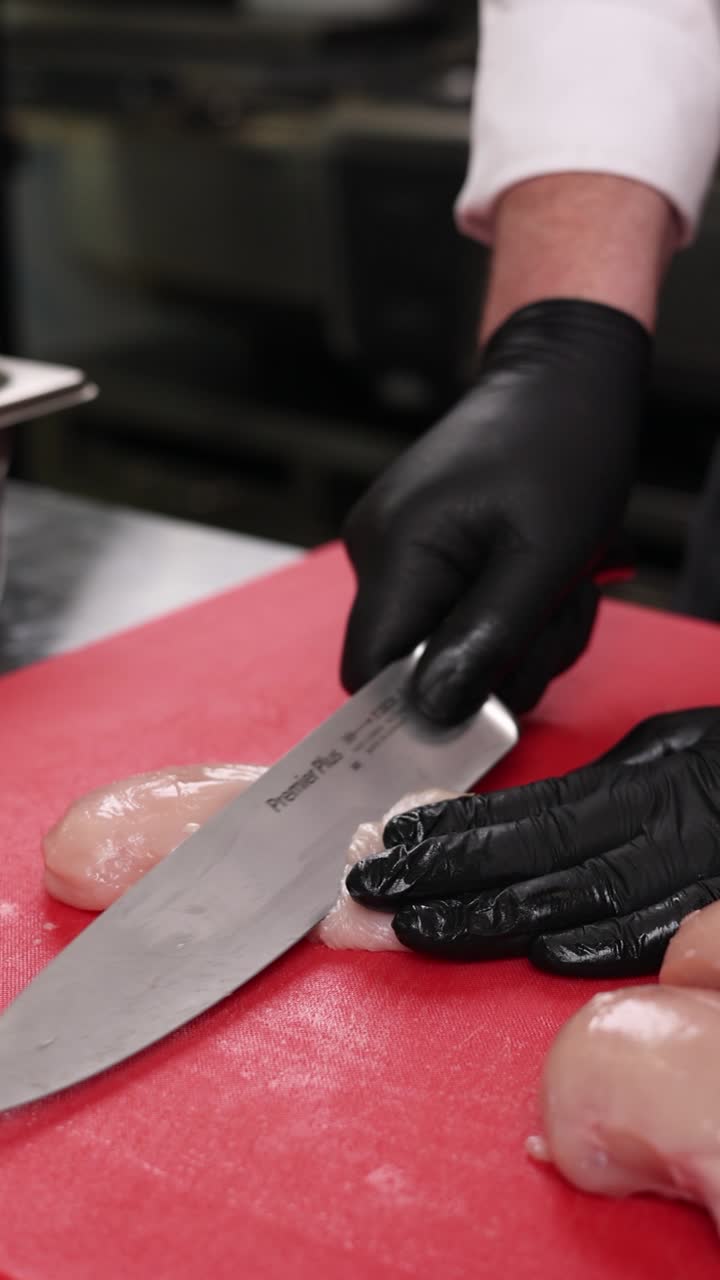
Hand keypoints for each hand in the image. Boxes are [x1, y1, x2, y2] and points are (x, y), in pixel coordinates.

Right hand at [341, 299, 649, 721]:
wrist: (560, 380)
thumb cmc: (563, 452)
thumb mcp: (544, 560)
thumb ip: (485, 641)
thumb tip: (432, 712)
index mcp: (395, 551)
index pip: (369, 672)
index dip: (426, 702)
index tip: (496, 689)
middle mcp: (374, 550)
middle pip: (413, 664)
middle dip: (494, 661)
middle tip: (552, 616)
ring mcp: (390, 544)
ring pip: (438, 642)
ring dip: (510, 636)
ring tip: (554, 587)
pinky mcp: (412, 543)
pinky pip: (446, 609)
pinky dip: (498, 610)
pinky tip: (531, 575)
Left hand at [346, 708, 719, 977]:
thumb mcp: (676, 753)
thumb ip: (609, 788)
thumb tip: (522, 823)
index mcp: (652, 779)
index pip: (536, 808)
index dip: (461, 827)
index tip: (394, 837)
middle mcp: (672, 821)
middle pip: (545, 854)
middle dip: (450, 877)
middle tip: (372, 889)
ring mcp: (703, 868)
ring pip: (589, 895)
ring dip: (497, 917)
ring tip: (420, 929)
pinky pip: (669, 931)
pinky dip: (608, 944)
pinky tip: (548, 956)